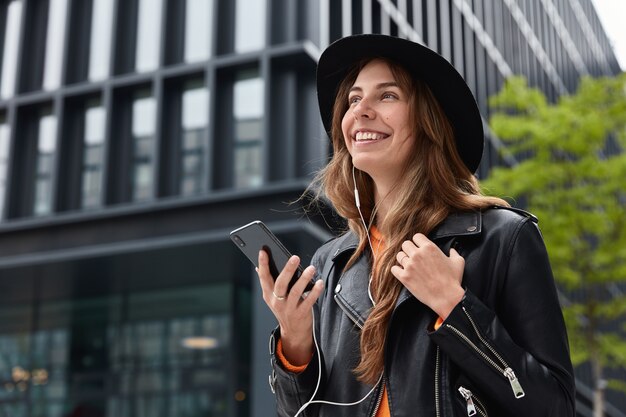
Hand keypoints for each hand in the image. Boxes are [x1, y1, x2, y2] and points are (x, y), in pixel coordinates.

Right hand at [257, 250, 323, 364]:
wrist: (293, 332)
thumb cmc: (284, 309)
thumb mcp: (272, 297)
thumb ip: (267, 282)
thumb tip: (258, 266)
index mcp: (268, 294)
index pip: (263, 277)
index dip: (262, 264)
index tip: (263, 251)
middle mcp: (277, 301)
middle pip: (280, 284)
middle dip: (287, 270)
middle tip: (295, 257)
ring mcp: (288, 309)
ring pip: (295, 292)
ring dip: (304, 279)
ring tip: (311, 268)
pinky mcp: (300, 314)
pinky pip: (308, 301)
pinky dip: (315, 292)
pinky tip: (319, 283)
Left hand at [390, 233, 464, 318]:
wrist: (446, 297)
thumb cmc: (453, 280)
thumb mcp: (458, 263)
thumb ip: (454, 253)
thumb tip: (452, 250)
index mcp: (429, 247)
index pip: (416, 236)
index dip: (418, 242)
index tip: (419, 247)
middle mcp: (417, 254)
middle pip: (405, 244)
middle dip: (409, 249)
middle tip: (413, 256)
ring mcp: (409, 265)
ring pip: (399, 255)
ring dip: (403, 259)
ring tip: (408, 265)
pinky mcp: (404, 277)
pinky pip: (394, 269)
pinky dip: (397, 270)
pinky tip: (402, 272)